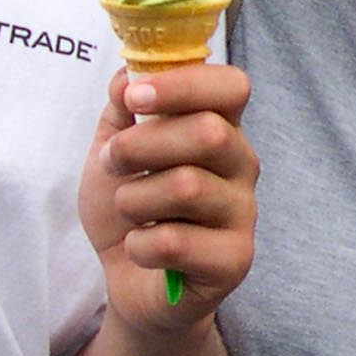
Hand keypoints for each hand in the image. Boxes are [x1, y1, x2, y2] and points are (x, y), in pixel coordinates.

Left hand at [78, 66, 256, 335]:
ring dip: (134, 198)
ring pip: (187, 187)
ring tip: (128, 210)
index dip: (184, 84)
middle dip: (141, 145)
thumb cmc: (131, 209)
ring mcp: (243, 214)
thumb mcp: (112, 151)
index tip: (134, 96)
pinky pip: (176, 242)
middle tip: (113, 162)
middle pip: (209, 132)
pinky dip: (139, 245)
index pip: (232, 86)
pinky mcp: (235, 260)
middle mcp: (242, 165)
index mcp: (220, 128)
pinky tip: (141, 249)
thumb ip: (121, 109)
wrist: (130, 282)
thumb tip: (126, 73)